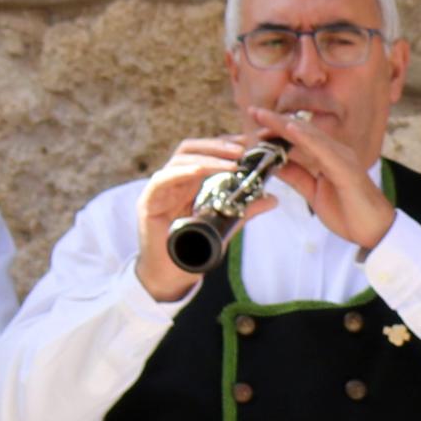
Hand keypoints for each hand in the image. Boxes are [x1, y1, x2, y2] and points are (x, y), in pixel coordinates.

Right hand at [133, 136, 274, 302]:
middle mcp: (172, 182)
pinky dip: (182, 172)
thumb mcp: (224, 227)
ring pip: (179, 160)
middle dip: (217, 145)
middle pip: (191, 149)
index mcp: (188, 183)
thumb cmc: (193, 251)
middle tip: (243, 149)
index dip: (225, 145)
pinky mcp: (148, 203)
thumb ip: (244, 210)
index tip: (250, 143)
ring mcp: (159, 191)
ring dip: (207, 157)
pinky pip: (161, 180)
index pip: (204, 153)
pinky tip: (200, 170)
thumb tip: (273, 198)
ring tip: (232, 162)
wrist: (170, 277)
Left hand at [260, 111, 395, 253]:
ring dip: (286, 125)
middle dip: (276, 122)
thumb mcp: (313, 192)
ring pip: (310, 136)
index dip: (276, 130)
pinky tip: (290, 130)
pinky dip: (306, 138)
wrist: (375, 231)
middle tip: (253, 111)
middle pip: (302, 131)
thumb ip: (296, 176)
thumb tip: (274, 165)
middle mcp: (335, 153)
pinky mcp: (346, 169)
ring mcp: (342, 159)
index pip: (298, 139)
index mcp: (328, 158)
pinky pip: (323, 151)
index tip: (254, 124)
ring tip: (265, 117)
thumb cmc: (349, 213)